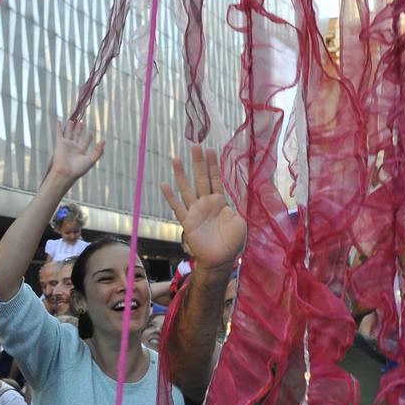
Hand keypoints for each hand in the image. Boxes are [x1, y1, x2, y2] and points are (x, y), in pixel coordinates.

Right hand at [47, 121, 105, 182]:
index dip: (88, 137)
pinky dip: (58, 126)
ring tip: (72, 120)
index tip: (90, 132)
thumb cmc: (78, 169)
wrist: (65, 173)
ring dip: (70, 126)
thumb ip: (98, 151)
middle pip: (77, 135)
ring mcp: (66, 145)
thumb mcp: (91, 160)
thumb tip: (104, 141)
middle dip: (79, 129)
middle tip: (81, 121)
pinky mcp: (59, 143)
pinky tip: (58, 120)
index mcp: (81, 152)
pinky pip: (59, 133)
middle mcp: (74, 147)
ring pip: (69, 133)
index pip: (85, 142)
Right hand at [161, 145, 244, 272]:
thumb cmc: (232, 242)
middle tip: (196, 145)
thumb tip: (239, 193)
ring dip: (181, 174)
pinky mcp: (187, 221)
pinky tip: (164, 185)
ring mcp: (196, 211)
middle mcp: (206, 203)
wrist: (220, 260)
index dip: (213, 165)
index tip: (211, 149)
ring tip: (176, 158)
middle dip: (198, 162)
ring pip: (187, 189)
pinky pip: (178, 207)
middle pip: (201, 178)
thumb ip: (237, 206)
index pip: (215, 179)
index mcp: (220, 201)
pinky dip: (170, 197)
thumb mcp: (240, 221)